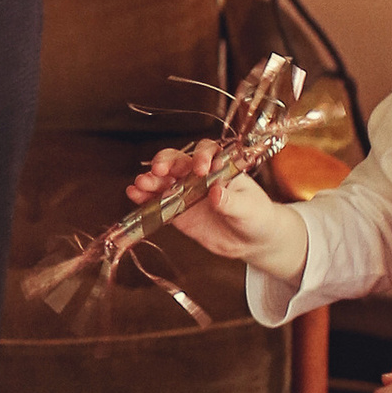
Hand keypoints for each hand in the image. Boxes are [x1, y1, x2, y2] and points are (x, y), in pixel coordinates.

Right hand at [123, 140, 304, 275]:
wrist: (251, 240)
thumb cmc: (256, 216)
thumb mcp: (249, 209)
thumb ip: (232, 201)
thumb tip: (215, 193)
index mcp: (220, 167)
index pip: (207, 152)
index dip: (201, 156)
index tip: (201, 169)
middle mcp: (199, 176)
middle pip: (177, 160)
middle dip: (166, 162)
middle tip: (159, 170)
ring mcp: (186, 192)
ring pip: (163, 180)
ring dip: (150, 180)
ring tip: (140, 184)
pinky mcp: (177, 211)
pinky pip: (158, 202)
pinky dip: (145, 198)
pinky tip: (135, 195)